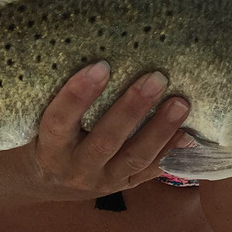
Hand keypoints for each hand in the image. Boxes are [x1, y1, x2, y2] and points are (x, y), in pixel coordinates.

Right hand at [30, 62, 191, 200]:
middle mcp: (76, 168)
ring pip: (134, 157)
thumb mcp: (42, 119)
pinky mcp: (125, 185)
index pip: (59, 121)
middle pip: (105, 140)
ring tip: (181, 103)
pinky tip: (189, 134)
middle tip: (157, 78)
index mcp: (50, 148)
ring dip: (160, 130)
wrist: (53, 180)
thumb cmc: (49, 136)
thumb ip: (60, 95)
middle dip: (132, 109)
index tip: (101, 66)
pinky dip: (171, 152)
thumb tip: (93, 45)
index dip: (77, 96)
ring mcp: (103, 180)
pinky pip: (150, 172)